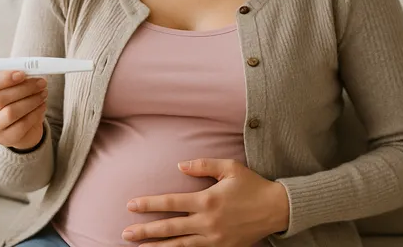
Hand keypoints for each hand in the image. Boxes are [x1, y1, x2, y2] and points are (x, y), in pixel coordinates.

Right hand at [0, 70, 47, 149]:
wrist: (20, 129)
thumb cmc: (15, 101)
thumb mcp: (13, 87)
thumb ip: (18, 77)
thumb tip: (32, 70)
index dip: (4, 77)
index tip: (22, 74)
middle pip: (0, 98)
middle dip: (24, 88)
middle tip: (42, 82)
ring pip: (11, 112)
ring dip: (32, 100)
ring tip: (44, 93)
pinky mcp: (6, 139)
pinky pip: (22, 125)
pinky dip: (35, 113)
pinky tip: (42, 106)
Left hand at [122, 158, 289, 245]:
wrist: (276, 209)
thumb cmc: (252, 185)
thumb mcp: (230, 167)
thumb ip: (203, 164)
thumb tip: (179, 167)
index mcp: (208, 200)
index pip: (171, 203)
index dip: (149, 205)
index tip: (131, 205)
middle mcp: (208, 222)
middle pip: (170, 228)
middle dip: (145, 231)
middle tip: (126, 233)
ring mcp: (214, 238)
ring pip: (180, 246)